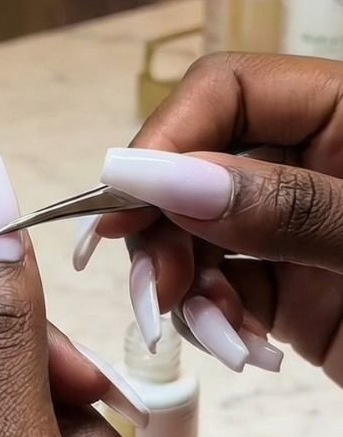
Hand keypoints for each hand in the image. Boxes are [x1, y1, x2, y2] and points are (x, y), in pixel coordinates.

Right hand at [86, 52, 342, 381]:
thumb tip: (156, 176)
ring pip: (200, 235)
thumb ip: (281, 205)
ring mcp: (304, 229)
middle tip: (158, 292)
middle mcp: (316, 160)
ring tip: (215, 334)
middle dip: (164, 230)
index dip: (165, 139)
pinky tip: (239, 348)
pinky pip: (228, 291)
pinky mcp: (302, 292)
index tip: (120, 208)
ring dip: (186, 287)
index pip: (227, 88)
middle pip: (198, 165)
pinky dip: (217, 321)